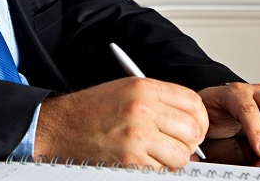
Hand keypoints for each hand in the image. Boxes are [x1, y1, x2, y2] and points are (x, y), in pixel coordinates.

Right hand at [35, 77, 207, 168]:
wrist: (59, 127)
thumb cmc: (91, 109)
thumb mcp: (125, 89)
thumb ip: (160, 100)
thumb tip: (193, 120)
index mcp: (143, 88)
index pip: (193, 103)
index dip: (199, 118)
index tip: (194, 126)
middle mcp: (142, 109)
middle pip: (193, 130)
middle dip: (189, 141)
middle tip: (176, 143)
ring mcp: (136, 137)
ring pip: (182, 155)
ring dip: (173, 158)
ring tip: (156, 152)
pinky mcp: (130, 161)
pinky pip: (163, 171)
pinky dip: (157, 169)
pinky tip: (141, 159)